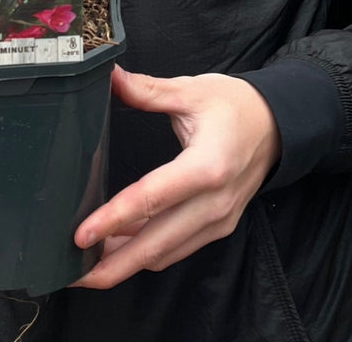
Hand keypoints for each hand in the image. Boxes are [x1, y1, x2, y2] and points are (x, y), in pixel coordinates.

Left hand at [72, 65, 279, 289]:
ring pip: (165, 253)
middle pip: (156, 245)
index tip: (81, 236)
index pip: (151, 200)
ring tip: (88, 264)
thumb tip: (111, 78)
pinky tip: (121, 244)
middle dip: (113, 264)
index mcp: (207, 167)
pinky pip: (178, 248)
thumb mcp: (192, 90)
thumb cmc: (236, 105)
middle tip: (74, 274)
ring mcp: (219, 220)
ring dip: (127, 262)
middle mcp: (214, 203)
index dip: (113, 220)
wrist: (278, 125)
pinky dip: (149, 251)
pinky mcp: (219, 226)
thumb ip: (149, 90)